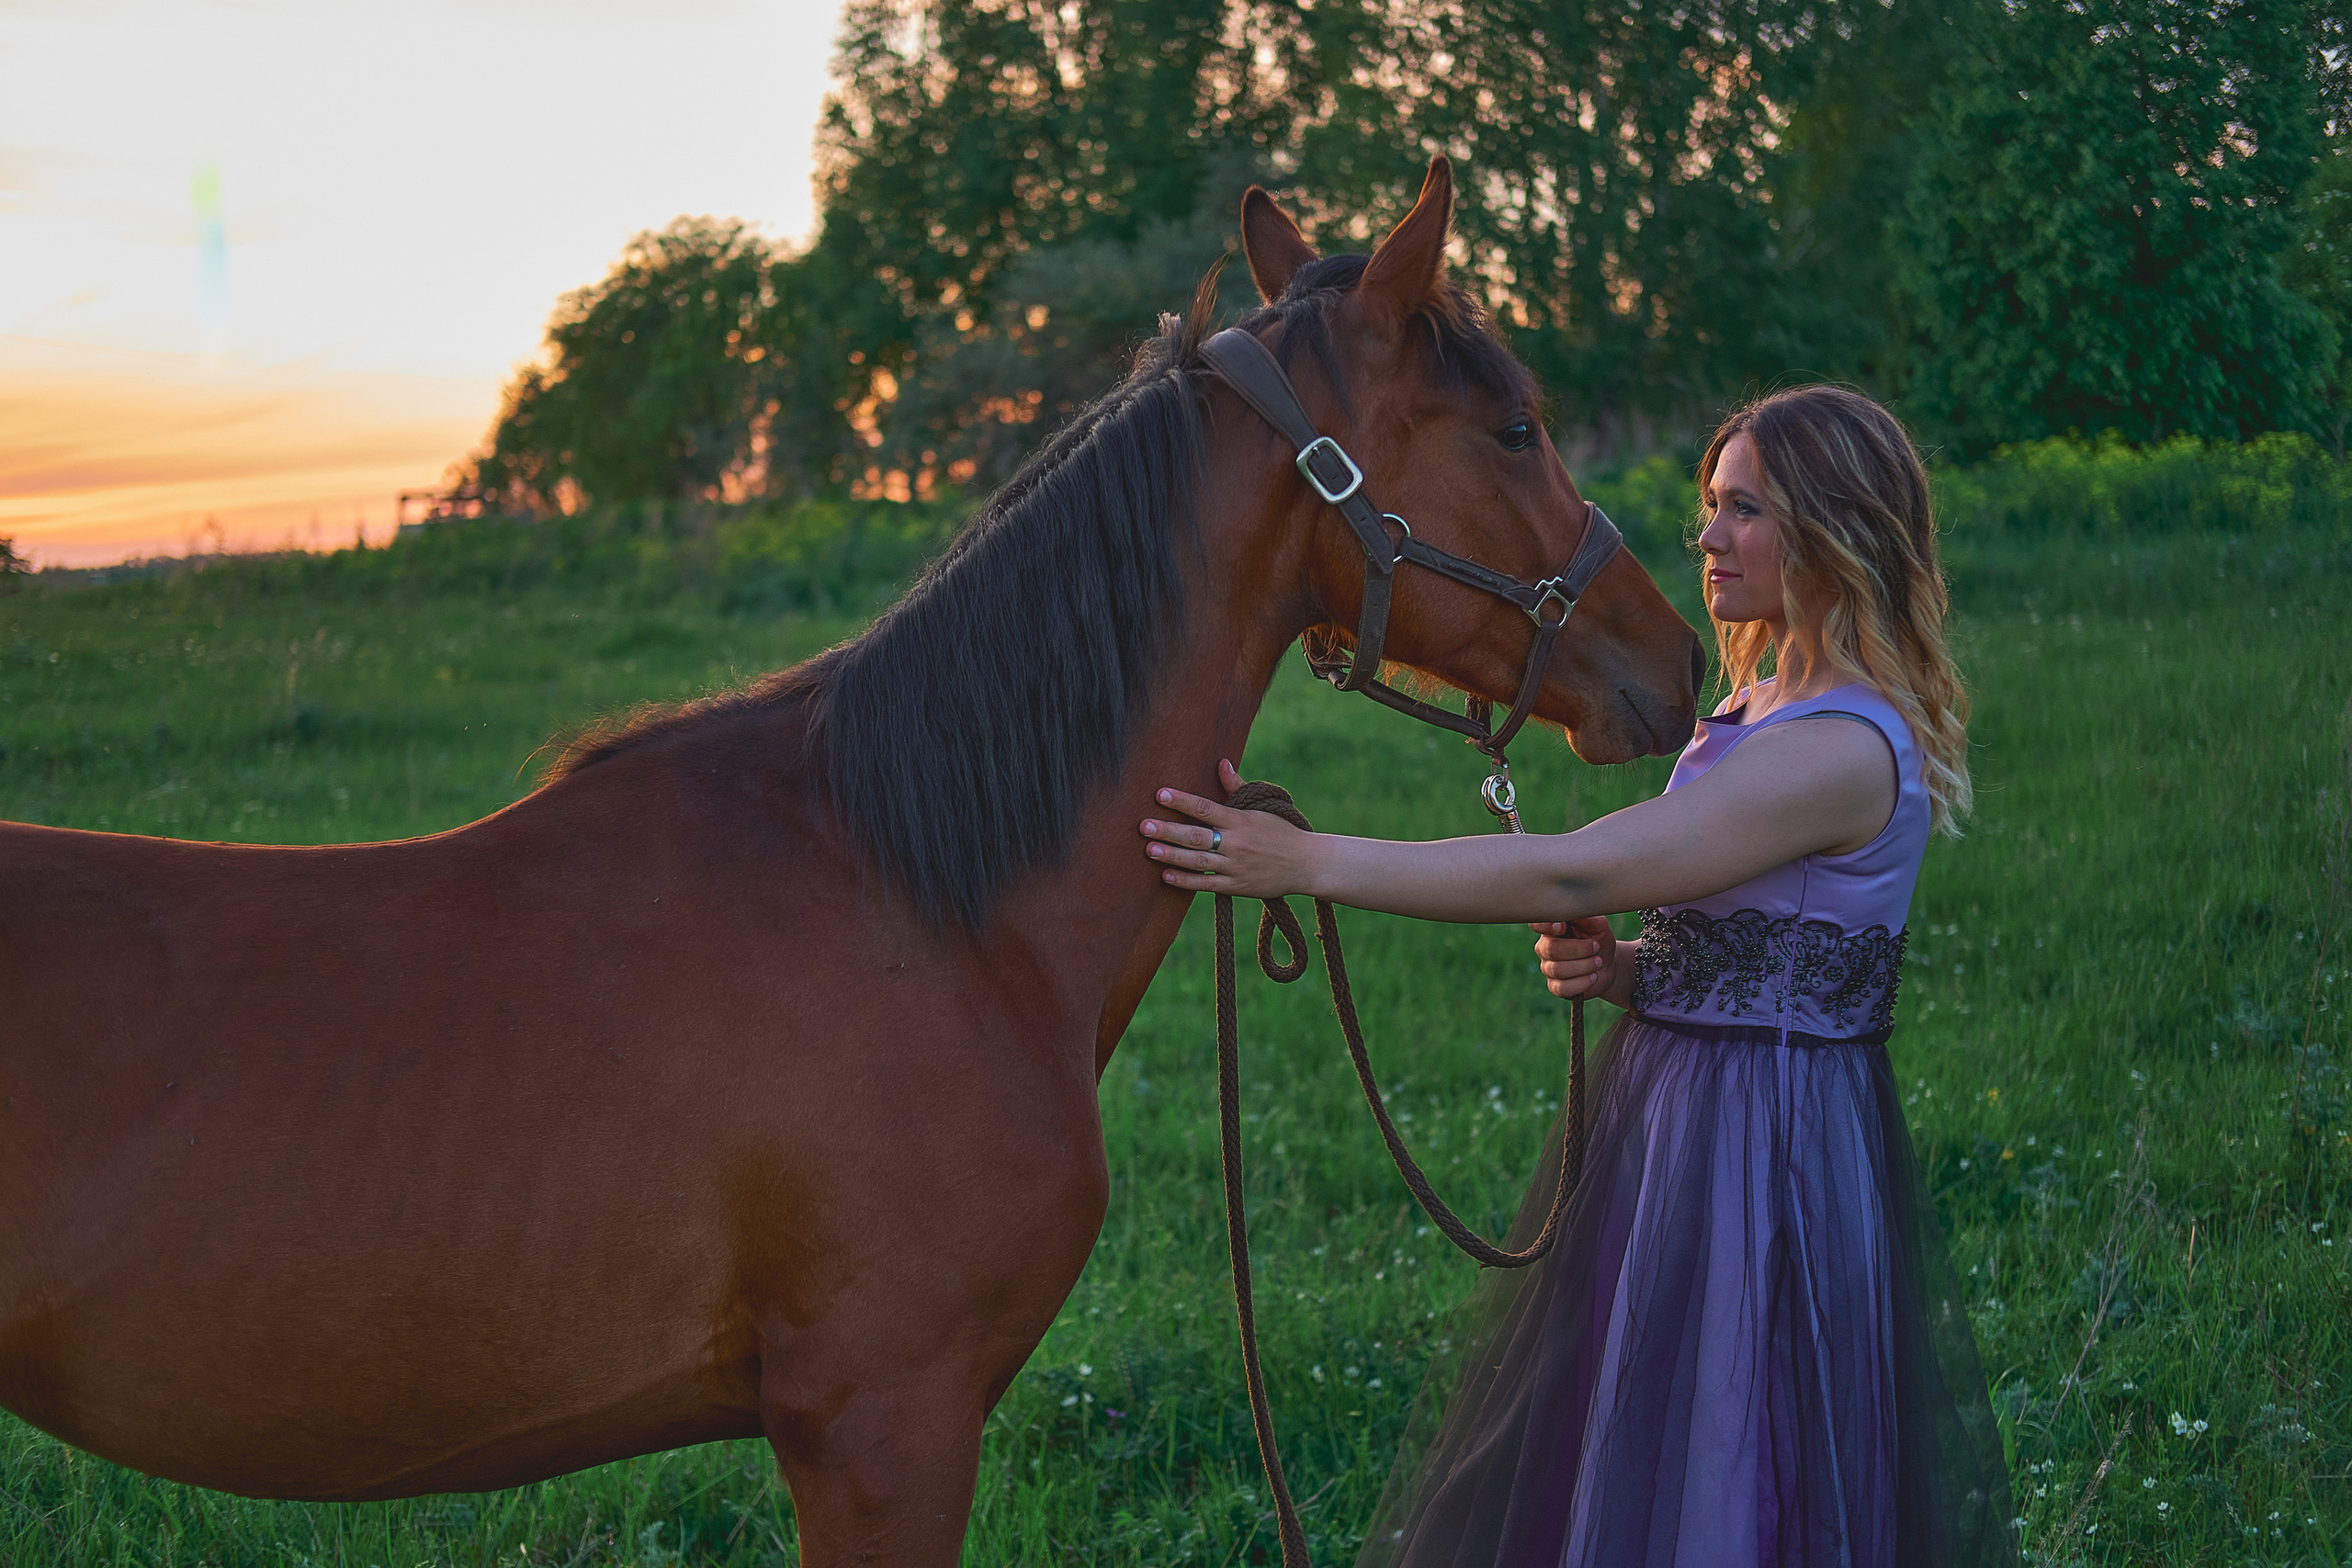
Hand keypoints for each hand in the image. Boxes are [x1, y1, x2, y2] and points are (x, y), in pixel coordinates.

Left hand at [1140, 759, 1320, 897]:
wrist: (1306, 863)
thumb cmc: (1280, 831)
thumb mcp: (1260, 807)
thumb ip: (1236, 786)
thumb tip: (1221, 762)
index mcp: (1240, 820)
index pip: (1206, 808)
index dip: (1182, 801)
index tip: (1160, 795)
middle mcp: (1236, 843)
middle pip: (1196, 836)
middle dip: (1169, 831)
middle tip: (1143, 826)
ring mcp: (1235, 866)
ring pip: (1198, 861)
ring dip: (1172, 856)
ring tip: (1149, 849)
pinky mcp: (1237, 886)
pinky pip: (1207, 884)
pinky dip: (1186, 881)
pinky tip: (1165, 876)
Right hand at [1531, 915, 1617, 1000]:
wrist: (1608, 966)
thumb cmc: (1599, 940)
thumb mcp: (1599, 927)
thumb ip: (1588, 919)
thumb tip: (1577, 913)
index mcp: (1552, 929)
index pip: (1537, 924)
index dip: (1545, 926)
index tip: (1562, 926)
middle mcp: (1545, 948)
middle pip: (1551, 949)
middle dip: (1579, 949)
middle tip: (1596, 947)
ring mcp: (1548, 968)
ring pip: (1558, 969)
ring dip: (1584, 966)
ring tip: (1599, 962)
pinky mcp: (1555, 987)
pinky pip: (1562, 988)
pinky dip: (1582, 983)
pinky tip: (1593, 977)